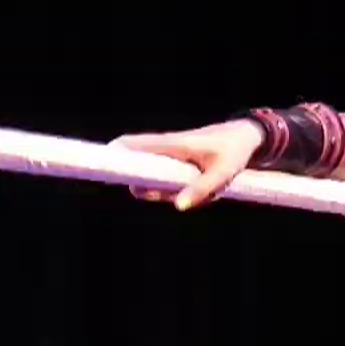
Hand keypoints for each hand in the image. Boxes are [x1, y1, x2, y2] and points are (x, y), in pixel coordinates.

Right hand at [111, 119, 265, 210]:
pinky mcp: (177, 166)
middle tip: (163, 194)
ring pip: (152, 179)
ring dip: (165, 192)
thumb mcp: (223, 173)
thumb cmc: (233, 152)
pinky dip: (177, 192)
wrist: (245, 139)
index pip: (132, 145)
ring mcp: (170, 158)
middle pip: (136, 168)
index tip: (99, 167)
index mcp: (172, 144)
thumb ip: (201, 190)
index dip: (112, 154)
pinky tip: (204, 191)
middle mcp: (165, 149)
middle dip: (144, 186)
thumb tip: (178, 207)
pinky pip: (167, 182)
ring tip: (201, 190)